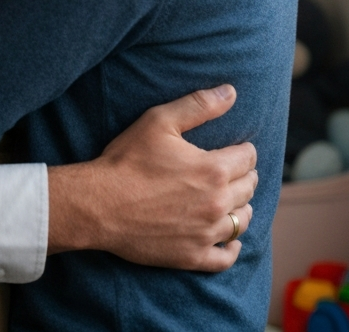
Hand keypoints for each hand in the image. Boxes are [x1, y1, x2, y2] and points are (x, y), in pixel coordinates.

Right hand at [46, 84, 256, 271]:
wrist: (100, 204)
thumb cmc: (127, 159)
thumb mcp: (159, 121)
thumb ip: (198, 105)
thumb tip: (231, 92)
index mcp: (213, 169)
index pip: (247, 158)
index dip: (243, 150)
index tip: (237, 148)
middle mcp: (217, 203)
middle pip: (248, 188)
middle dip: (244, 176)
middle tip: (234, 171)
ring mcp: (206, 233)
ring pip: (242, 221)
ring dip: (241, 208)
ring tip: (231, 200)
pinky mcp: (192, 256)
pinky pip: (226, 256)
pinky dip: (232, 247)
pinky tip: (229, 240)